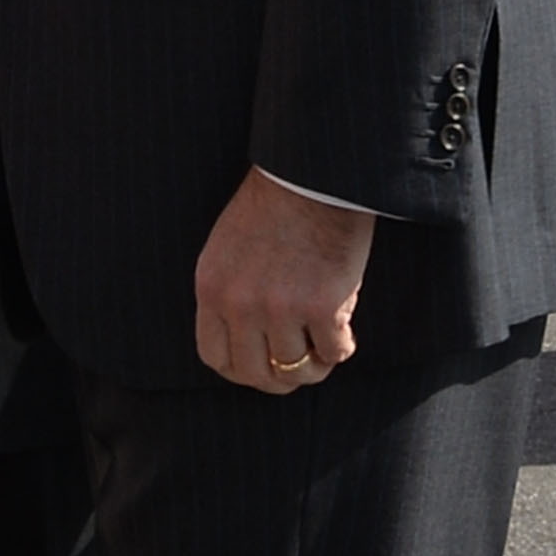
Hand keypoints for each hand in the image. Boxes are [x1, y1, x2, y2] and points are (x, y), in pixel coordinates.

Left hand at [192, 168, 371, 396]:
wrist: (311, 176)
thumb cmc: (275, 207)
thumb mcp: (228, 251)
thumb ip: (230, 295)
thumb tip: (247, 344)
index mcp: (211, 288)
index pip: (214, 357)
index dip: (241, 371)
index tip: (261, 367)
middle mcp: (240, 304)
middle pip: (255, 373)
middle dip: (280, 379)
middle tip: (301, 368)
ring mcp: (280, 308)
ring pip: (297, 369)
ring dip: (315, 365)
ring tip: (326, 345)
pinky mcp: (323, 306)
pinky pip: (334, 353)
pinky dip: (343, 347)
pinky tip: (345, 331)